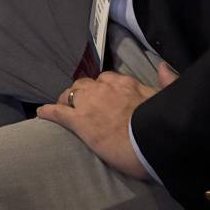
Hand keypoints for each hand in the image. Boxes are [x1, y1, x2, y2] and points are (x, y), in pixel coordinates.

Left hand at [35, 64, 177, 179]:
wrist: (150, 142)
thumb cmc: (162, 124)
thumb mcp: (168, 98)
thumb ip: (167, 82)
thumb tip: (165, 67)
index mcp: (125, 83)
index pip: (108, 80)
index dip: (104, 88)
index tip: (104, 96)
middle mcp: (104, 88)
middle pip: (87, 84)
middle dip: (84, 92)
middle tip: (85, 103)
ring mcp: (89, 103)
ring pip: (72, 94)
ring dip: (68, 99)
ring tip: (65, 106)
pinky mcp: (79, 121)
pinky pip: (58, 112)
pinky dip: (49, 111)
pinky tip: (41, 113)